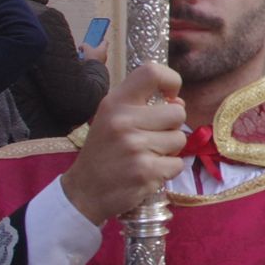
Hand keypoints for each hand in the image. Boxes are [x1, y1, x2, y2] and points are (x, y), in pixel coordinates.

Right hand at [62, 64, 186, 225]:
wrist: (84, 192)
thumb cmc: (104, 151)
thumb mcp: (113, 119)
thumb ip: (143, 106)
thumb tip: (178, 103)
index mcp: (114, 103)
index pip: (151, 72)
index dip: (171, 80)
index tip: (169, 97)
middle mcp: (123, 121)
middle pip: (178, 113)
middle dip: (171, 127)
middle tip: (150, 139)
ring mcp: (135, 147)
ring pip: (180, 140)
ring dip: (168, 150)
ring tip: (145, 156)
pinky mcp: (146, 172)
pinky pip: (177, 164)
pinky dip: (167, 171)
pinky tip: (146, 172)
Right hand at [79, 39, 110, 64]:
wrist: (93, 69)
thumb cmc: (92, 57)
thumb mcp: (86, 48)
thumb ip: (83, 45)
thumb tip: (81, 47)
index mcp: (103, 48)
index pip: (105, 42)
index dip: (102, 39)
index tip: (100, 38)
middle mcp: (105, 54)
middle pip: (100, 49)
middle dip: (94, 48)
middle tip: (88, 47)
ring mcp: (103, 60)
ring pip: (97, 56)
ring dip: (91, 55)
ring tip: (84, 55)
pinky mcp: (99, 66)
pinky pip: (95, 61)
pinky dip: (90, 61)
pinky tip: (84, 61)